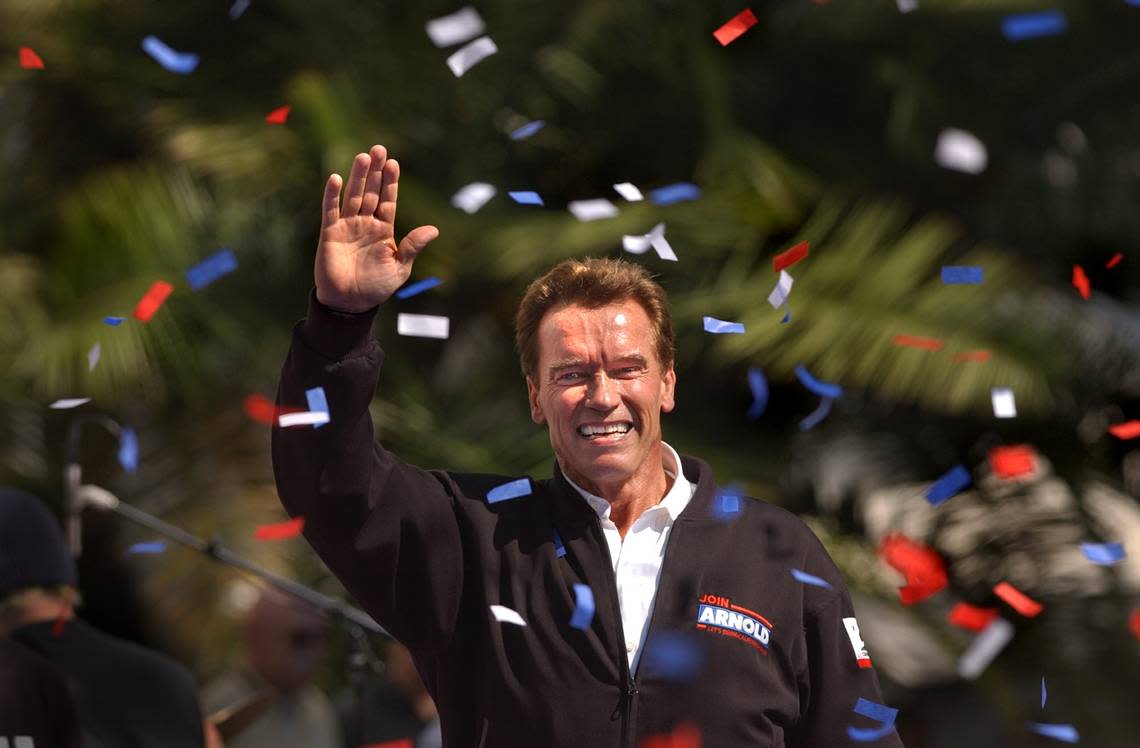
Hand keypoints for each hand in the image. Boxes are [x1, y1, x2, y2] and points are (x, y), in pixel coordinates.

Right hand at [314, 145, 438, 311]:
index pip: (388, 200)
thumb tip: (434, 230)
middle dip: (375, 172)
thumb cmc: (376, 287)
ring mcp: (347, 226)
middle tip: (379, 149)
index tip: (394, 163)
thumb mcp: (400, 267)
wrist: (350, 303)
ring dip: (358, 177)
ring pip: (354, 196)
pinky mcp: (330, 233)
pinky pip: (330, 211)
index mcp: (384, 230)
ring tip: (363, 157)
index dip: (390, 182)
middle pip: (371, 192)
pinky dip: (332, 195)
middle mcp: (365, 223)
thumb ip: (412, 246)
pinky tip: (335, 179)